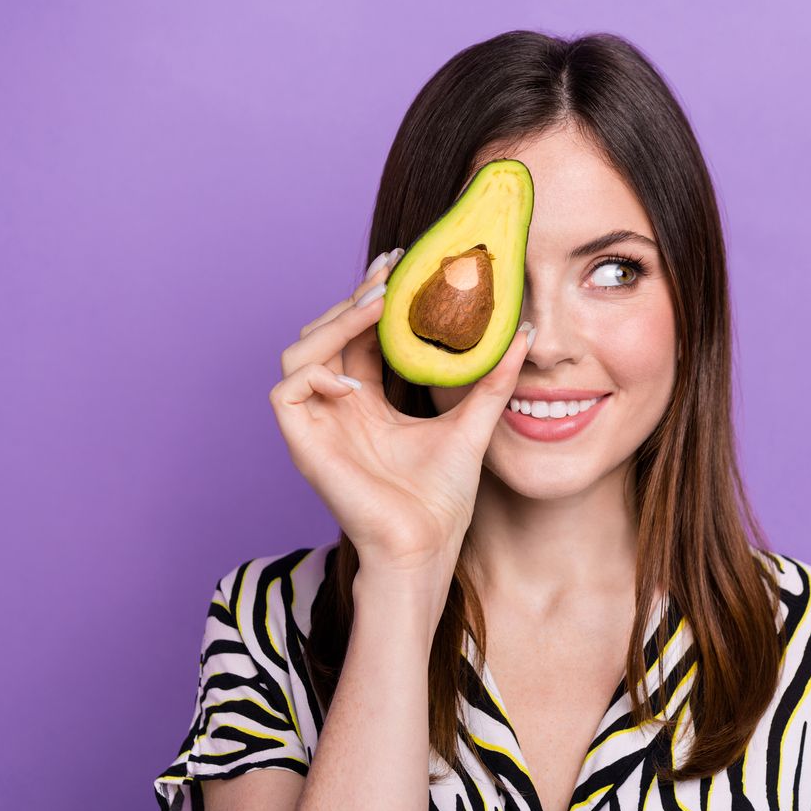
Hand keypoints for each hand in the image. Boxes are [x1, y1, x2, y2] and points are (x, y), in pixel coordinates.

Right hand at [268, 248, 532, 580]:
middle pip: (327, 334)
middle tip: (388, 273)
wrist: (425, 546)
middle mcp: (337, 408)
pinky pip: (287, 391)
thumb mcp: (472, 424)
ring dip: (333, 323)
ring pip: (300, 352)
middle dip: (353, 299)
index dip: (372, 299)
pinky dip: (315, 374)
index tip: (399, 265)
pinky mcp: (303, 443)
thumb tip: (523, 334)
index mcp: (368, 402)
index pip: (359, 336)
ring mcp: (318, 425)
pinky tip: (353, 381)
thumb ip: (492, 380)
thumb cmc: (442, 499)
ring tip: (374, 307)